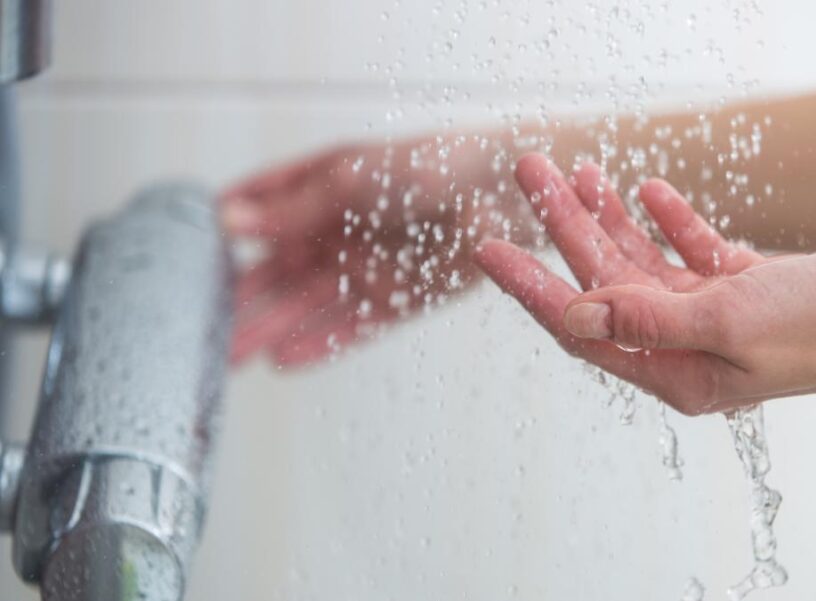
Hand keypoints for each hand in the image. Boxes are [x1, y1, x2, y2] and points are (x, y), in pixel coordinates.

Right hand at [220, 138, 503, 366]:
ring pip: (307, 306)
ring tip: (229, 356)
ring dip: (269, 329)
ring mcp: (367, 267)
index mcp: (322, 190)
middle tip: (198, 330)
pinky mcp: (399, 299)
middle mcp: (340, 232)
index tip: (182, 260)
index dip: (225, 234)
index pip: (261, 212)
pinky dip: (319, 344)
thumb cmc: (431, 165)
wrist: (502, 191)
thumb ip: (292, 208)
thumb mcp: (351, 178)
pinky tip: (283, 361)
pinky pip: (352, 327)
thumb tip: (226, 219)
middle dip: (240, 299)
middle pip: (279, 271)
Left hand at [474, 154, 815, 413]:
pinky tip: (650, 190)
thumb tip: (579, 313)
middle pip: (606, 282)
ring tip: (578, 167)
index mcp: (674, 370)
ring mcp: (717, 317)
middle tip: (532, 169)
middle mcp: (687, 347)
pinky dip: (671, 221)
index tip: (486, 247)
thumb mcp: (726, 322)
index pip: (581, 325)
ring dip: (609, 215)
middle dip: (564, 225)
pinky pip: (693, 252)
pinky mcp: (747, 287)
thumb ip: (647, 317)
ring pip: (643, 261)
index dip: (530, 285)